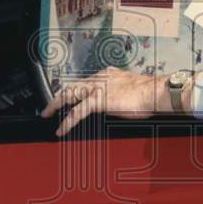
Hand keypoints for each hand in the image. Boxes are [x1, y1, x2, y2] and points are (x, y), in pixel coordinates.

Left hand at [41, 66, 159, 136]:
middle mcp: (100, 78)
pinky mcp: (98, 100)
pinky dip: (67, 121)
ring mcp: (98, 88)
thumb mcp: (130, 88)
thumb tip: (117, 101)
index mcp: (108, 74)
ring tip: (47, 114)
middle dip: (59, 95)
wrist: (155, 92)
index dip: (74, 89)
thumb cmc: (149, 93)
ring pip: (70, 95)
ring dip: (56, 105)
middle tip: (50, 105)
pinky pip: (77, 112)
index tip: (68, 95)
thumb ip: (119, 92)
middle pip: (72, 85)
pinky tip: (61, 129)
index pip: (84, 81)